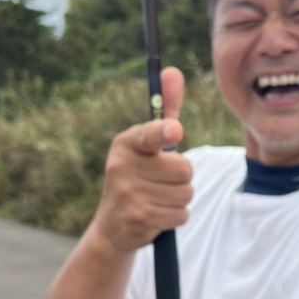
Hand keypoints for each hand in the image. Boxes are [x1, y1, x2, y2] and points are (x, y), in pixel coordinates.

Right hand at [91, 67, 192, 255]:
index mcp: (125, 143)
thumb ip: (165, 112)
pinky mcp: (139, 218)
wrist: (112, 228)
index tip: (175, 130)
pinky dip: (175, 216)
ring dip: (179, 198)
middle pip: (184, 169)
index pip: (150, 135)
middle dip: (181, 178)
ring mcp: (129, 194)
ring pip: (186, 192)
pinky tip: (157, 215)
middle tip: (160, 182)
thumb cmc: (137, 177)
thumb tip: (173, 71)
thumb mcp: (146, 146)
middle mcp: (122, 166)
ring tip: (157, 199)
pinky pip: (181, 214)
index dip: (164, 132)